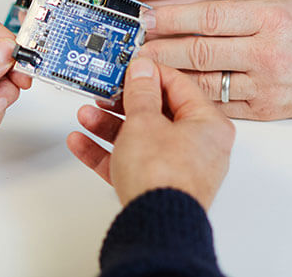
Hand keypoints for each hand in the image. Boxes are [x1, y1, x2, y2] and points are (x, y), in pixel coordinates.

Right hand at [66, 57, 234, 208]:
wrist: (156, 226)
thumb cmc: (163, 177)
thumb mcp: (144, 121)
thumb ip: (140, 93)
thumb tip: (142, 71)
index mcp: (209, 124)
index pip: (178, 86)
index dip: (150, 73)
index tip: (128, 67)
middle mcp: (199, 147)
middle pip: (157, 114)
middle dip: (123, 103)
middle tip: (104, 91)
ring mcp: (179, 169)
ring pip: (140, 139)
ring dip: (109, 126)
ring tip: (86, 116)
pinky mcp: (158, 188)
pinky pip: (131, 162)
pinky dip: (108, 152)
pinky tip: (82, 142)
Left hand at [137, 0, 291, 120]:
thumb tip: (213, 8)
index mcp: (270, 18)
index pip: (207, 17)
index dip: (170, 18)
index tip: (142, 18)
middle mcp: (266, 53)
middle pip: (197, 53)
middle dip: (158, 51)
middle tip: (128, 50)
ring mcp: (266, 85)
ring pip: (205, 83)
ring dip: (169, 80)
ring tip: (141, 75)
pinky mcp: (268, 110)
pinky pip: (222, 105)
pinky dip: (194, 101)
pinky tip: (171, 95)